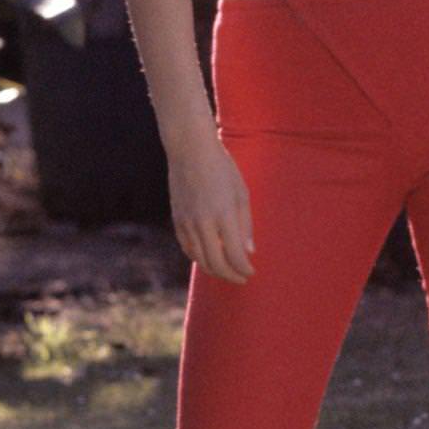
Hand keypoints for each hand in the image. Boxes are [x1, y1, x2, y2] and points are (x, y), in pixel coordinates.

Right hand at [167, 129, 255, 281]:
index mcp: (224, 216)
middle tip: (241, 278)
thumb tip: (249, 251)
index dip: (244, 269)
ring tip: (227, 271)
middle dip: (231, 275)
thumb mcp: (241, 194)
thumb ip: (245, 225)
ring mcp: (187, 223)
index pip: (235, 256)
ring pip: (200, 260)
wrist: (190, 150)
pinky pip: (188, 248)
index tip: (251, 272)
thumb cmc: (222, 169)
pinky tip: (208, 259)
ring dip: (215, 270)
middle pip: (217, 263)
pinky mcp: (177, 220)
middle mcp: (204, 223)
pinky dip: (199, 258)